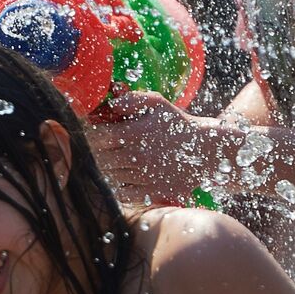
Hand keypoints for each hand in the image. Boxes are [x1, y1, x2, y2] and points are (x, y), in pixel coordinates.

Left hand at [88, 91, 219, 205]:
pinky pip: (123, 194)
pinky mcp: (153, 193)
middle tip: (94, 150)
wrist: (207, 150)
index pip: (96, 138)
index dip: (87, 136)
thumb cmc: (178, 124)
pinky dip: (118, 187)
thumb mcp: (158, 103)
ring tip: (108, 163)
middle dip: (93, 154)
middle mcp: (136, 157)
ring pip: (109, 176)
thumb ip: (133, 100)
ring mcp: (144, 177)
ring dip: (105, 170)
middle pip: (99, 159)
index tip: (87, 135)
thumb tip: (111, 103)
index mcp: (134, 134)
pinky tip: (122, 178)